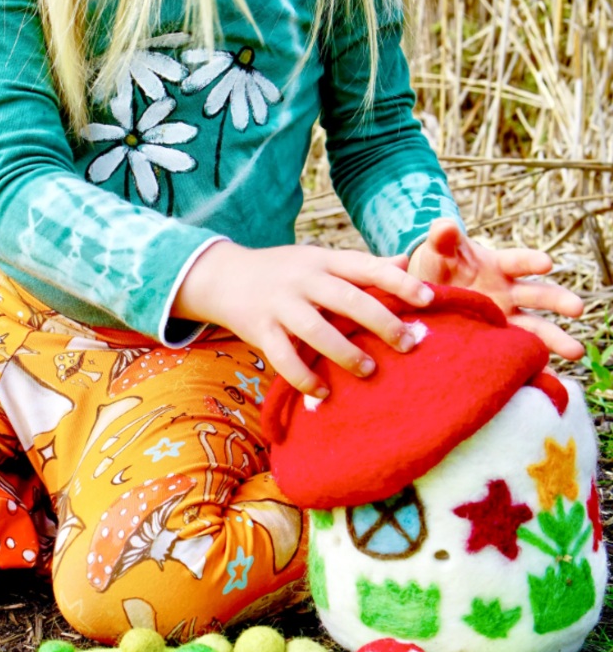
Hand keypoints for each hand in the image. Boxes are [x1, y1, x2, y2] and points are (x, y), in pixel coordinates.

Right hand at [172, 241, 434, 396]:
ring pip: (316, 329)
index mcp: (323, 260)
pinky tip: (323, 392)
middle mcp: (303, 279)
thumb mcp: (318, 259)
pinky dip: (303, 377)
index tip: (429, 299)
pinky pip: (283, 357)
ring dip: (345, 352)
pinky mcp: (258, 329)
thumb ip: (359, 264)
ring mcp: (279, 304)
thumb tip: (403, 261)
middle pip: (347, 299)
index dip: (400, 281)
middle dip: (381, 322)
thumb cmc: (282, 271)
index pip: (366, 267)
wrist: (222, 275)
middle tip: (408, 344)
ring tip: (369, 370)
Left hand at [407, 218, 583, 359]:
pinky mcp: (497, 340)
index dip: (531, 261)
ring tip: (574, 353)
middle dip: (558, 301)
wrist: (424, 295)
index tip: (547, 263)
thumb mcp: (437, 251)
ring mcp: (505, 318)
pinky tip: (545, 378)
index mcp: (497, 267)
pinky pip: (518, 352)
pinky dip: (530, 364)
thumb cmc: (437, 267)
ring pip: (536, 328)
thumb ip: (442, 239)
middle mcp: (508, 293)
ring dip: (555, 339)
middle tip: (576, 309)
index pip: (518, 262)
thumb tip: (445, 226)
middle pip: (539, 296)